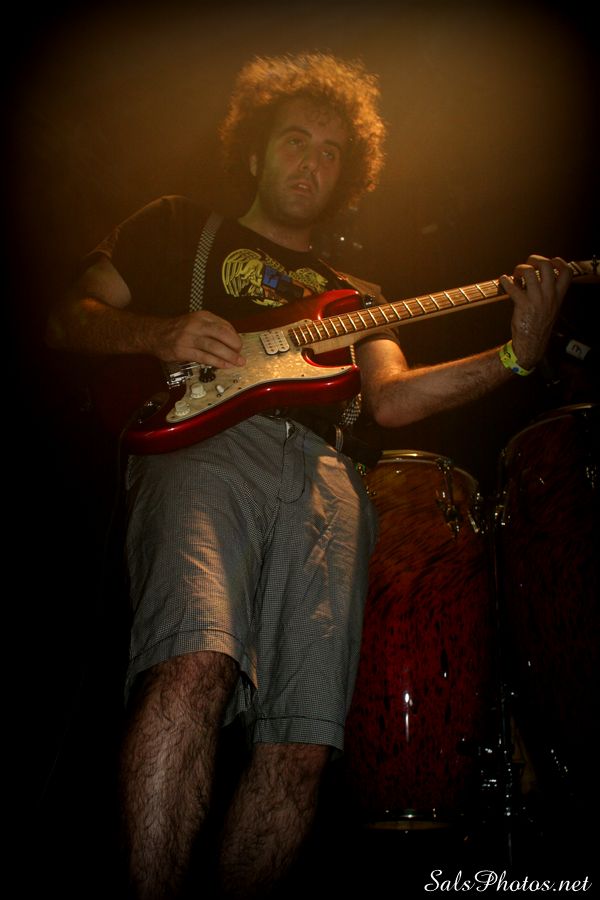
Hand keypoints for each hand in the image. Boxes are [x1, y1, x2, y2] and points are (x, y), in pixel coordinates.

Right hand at [152, 310, 245, 366]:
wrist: (155, 334)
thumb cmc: (179, 330)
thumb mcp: (196, 322)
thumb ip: (212, 328)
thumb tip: (232, 340)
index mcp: (202, 316)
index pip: (224, 325)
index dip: (235, 336)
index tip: (239, 345)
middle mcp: (196, 324)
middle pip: (221, 334)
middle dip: (235, 345)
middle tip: (241, 354)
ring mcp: (189, 337)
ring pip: (214, 347)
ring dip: (229, 356)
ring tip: (238, 362)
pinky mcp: (183, 350)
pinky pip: (204, 357)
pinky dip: (217, 362)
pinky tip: (225, 366)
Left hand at [500, 254, 571, 369]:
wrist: (531, 344)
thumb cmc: (538, 324)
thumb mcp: (550, 308)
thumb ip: (547, 292)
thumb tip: (534, 275)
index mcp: (558, 296)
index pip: (566, 273)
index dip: (559, 262)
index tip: (549, 261)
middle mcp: (549, 296)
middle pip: (547, 266)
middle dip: (535, 260)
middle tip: (527, 264)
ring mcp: (536, 300)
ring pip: (530, 273)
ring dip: (520, 269)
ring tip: (515, 275)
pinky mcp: (523, 305)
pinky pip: (513, 287)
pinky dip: (505, 281)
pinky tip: (503, 280)